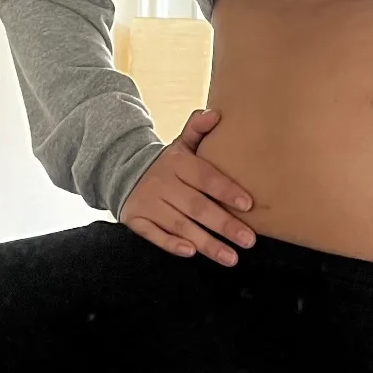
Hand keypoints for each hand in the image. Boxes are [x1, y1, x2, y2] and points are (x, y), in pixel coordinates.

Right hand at [119, 109, 255, 265]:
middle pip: (197, 206)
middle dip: (224, 224)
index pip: (205, 177)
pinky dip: (171, 244)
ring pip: (180, 225)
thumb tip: (216, 115)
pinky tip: (191, 252)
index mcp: (177, 163)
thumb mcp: (181, 144)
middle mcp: (161, 183)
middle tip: (249, 240)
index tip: (248, 205)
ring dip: (207, 243)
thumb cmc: (168, 164)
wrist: (123, 171)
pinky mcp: (135, 219)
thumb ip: (198, 129)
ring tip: (231, 257)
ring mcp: (147, 203)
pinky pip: (154, 235)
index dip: (226, 190)